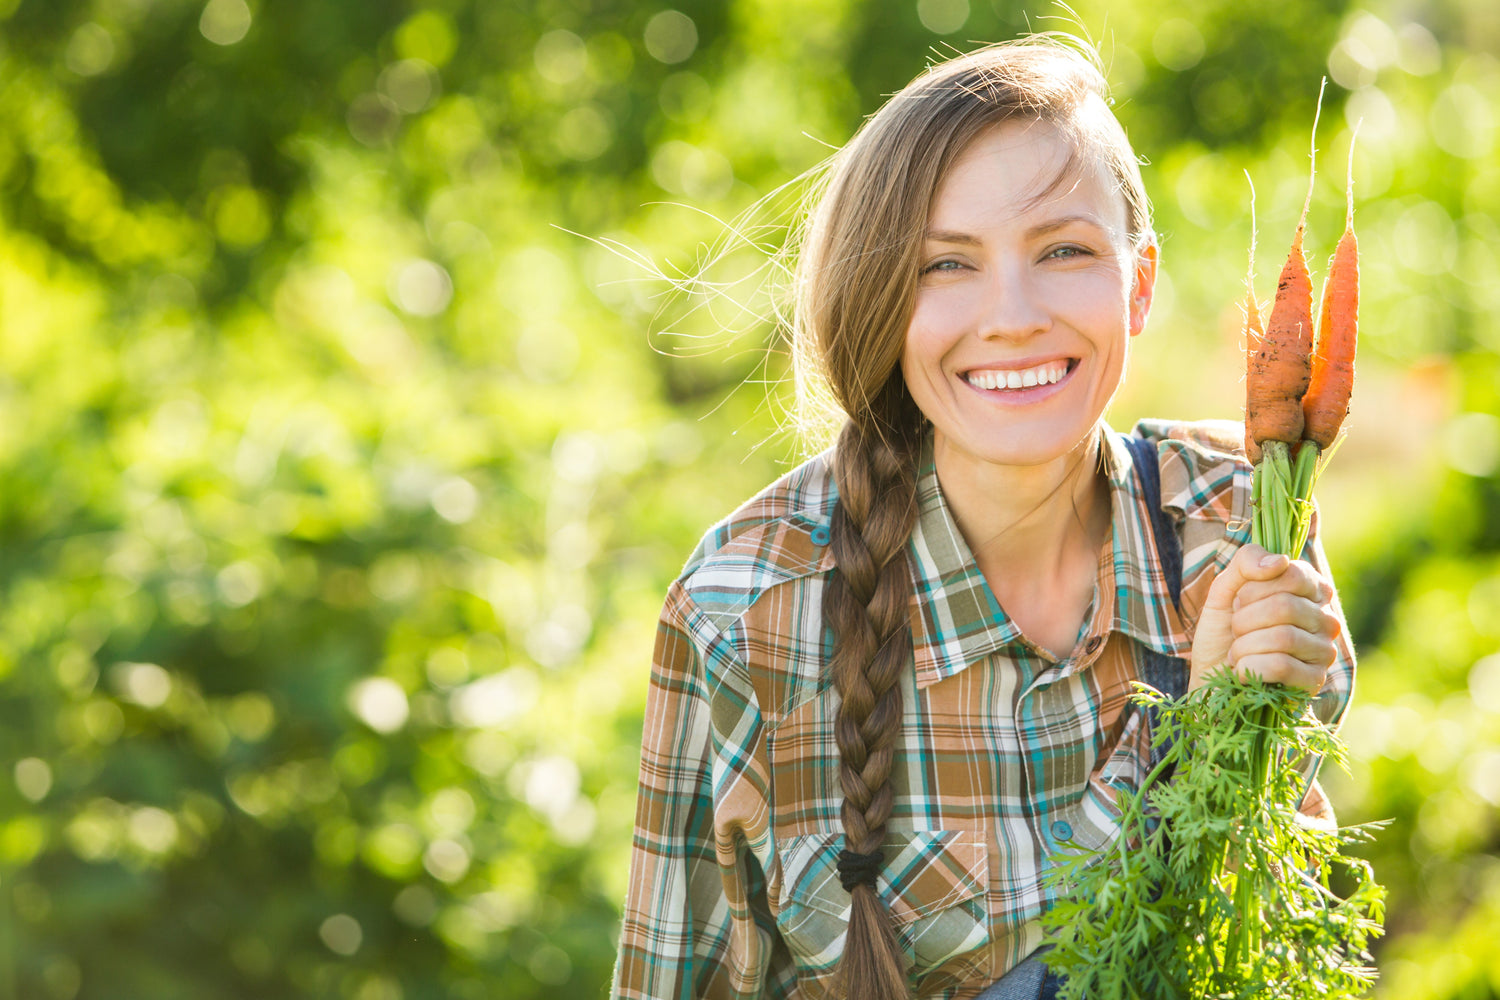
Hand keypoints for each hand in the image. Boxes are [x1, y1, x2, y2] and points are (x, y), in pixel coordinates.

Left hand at [1188, 543, 1341, 692]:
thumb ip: (1247, 562)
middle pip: (1285, 606)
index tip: (1240, 602)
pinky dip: (1249, 667)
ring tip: (1238, 653)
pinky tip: (1243, 672)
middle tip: (1236, 632)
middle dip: (1244, 620)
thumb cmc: (1223, 632)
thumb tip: (1280, 562)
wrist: (1210, 678)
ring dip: (1244, 646)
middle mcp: (1326, 618)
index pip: (1293, 574)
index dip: (1253, 589)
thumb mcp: (1225, 589)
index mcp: (1310, 590)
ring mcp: (1324, 651)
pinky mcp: (1314, 681)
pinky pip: (1282, 666)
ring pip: (1283, 638)